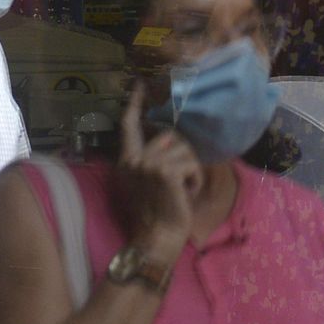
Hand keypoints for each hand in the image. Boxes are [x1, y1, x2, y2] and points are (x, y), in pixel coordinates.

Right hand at [115, 83, 200, 261]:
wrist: (157, 238)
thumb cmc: (159, 213)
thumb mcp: (150, 182)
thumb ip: (152, 160)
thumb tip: (171, 137)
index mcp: (127, 160)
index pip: (129, 126)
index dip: (135, 105)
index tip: (141, 85)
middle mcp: (134, 159)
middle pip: (171, 137)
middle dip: (184, 157)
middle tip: (181, 182)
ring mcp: (147, 164)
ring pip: (185, 150)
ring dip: (192, 171)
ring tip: (182, 191)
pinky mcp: (164, 171)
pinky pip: (192, 164)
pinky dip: (196, 180)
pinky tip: (186, 194)